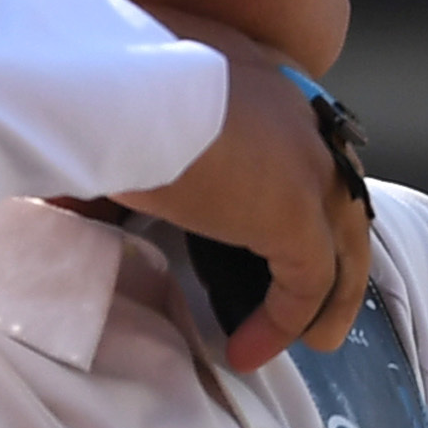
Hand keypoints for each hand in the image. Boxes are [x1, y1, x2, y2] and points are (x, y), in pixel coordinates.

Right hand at [121, 1, 371, 368]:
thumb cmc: (100, 77)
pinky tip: (249, 350)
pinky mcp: (296, 216)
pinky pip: (308, 283)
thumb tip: (86, 190)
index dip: (304, 186)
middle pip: (340, 194)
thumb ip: (128, 140)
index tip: (283, 225)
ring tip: (314, 337)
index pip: (304, 139)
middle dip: (337, 245)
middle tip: (326, 288)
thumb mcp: (125, 99)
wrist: (114, 85)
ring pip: (342, 243)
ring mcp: (307, 167)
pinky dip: (283, 322)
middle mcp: (300, 116)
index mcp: (264, 76)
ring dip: (329, 297)